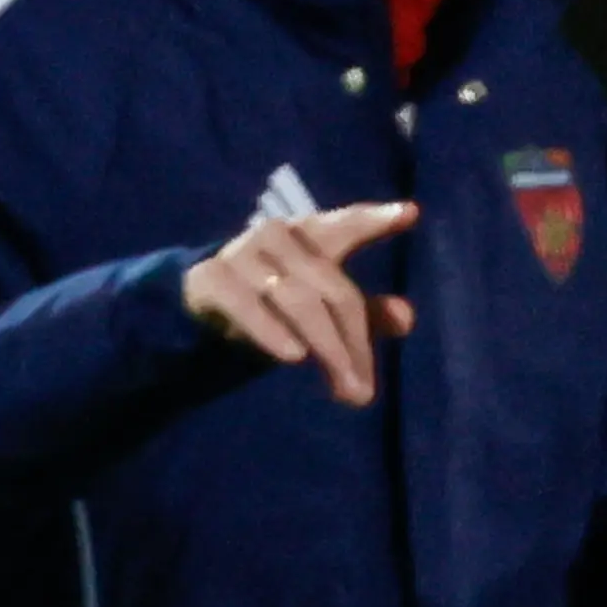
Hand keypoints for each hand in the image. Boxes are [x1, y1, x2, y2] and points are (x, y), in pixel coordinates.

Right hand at [183, 201, 418, 406]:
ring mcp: (242, 253)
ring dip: (325, 348)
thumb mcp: (319, 307)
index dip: (374, 221)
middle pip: (333, 290)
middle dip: (354, 343)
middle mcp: (279, 236)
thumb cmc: (273, 301)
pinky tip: (294, 356)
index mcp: (310, 234)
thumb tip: (407, 318)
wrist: (196, 306)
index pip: (346, 225)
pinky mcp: (211, 276)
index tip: (409, 215)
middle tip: (365, 392)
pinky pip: (246, 304)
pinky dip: (271, 330)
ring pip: (298, 301)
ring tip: (346, 389)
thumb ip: (365, 313)